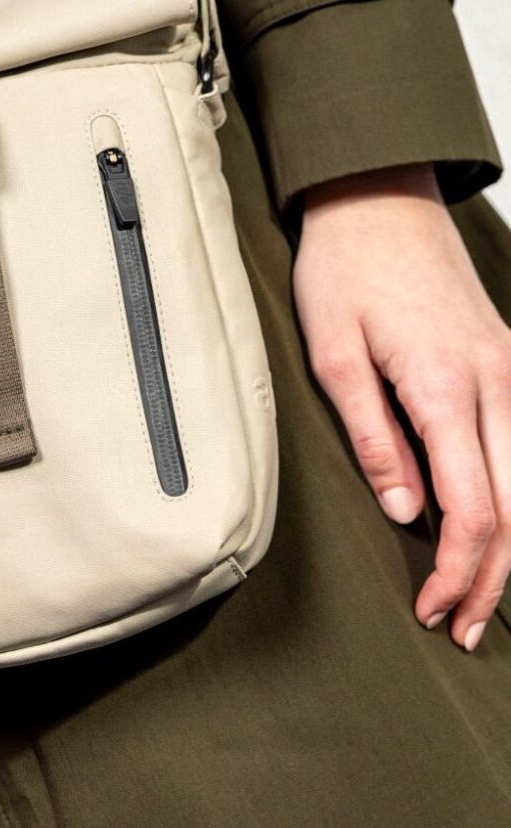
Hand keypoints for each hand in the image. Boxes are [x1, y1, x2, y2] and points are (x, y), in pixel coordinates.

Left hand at [294, 163, 510, 650]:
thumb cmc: (345, 270)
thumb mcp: (334, 353)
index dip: (458, 572)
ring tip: (484, 595)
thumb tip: (405, 511)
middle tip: (462, 628)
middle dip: (493, 577)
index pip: (473, 508)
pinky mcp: (508, 360)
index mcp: (446, 386)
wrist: (377, 199)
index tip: (434, 610)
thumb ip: (374, 436)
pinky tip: (504, 528)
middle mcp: (497, 381)